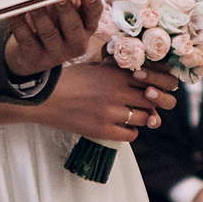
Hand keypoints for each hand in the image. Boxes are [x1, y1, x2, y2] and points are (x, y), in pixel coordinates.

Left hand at [5, 0, 104, 75]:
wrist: (34, 55)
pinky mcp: (35, 57)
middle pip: (72, 26)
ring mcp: (56, 53)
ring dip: (39, 14)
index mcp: (87, 27)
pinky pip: (26, 39)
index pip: (94, 14)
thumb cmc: (53, 23)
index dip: (92, 2)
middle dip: (65, 9)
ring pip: (48, 32)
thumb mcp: (64, 11)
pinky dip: (19, 23)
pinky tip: (13, 10)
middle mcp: (76, 42)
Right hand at [41, 63, 175, 143]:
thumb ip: (116, 70)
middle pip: (153, 99)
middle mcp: (117, 92)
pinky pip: (131, 135)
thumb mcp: (94, 66)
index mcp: (116, 73)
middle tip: (145, 104)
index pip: (153, 79)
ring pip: (144, 118)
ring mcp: (111, 112)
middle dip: (153, 102)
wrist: (45, 97)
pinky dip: (131, 131)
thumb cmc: (68, 79)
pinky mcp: (103, 130)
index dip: (158, 84)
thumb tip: (139, 73)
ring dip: (141, 117)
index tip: (154, 89)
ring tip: (131, 115)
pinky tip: (122, 126)